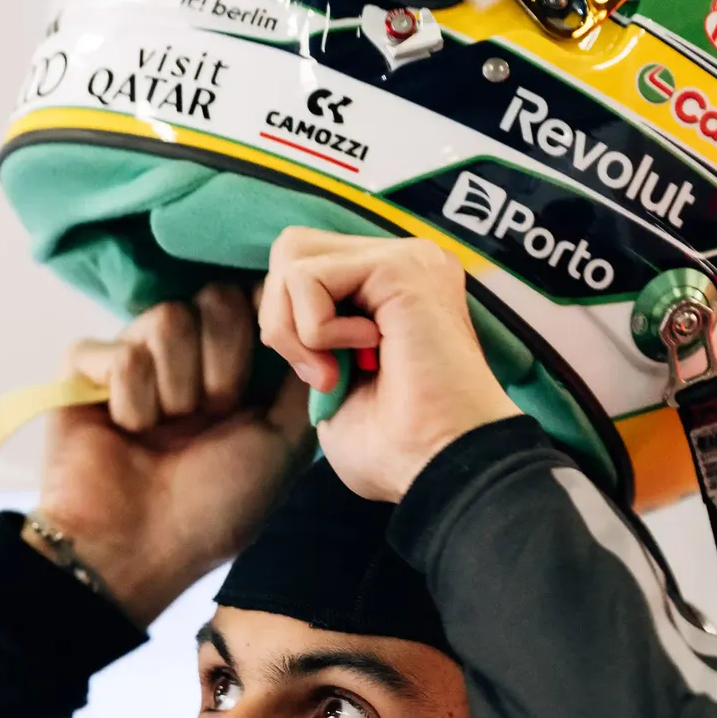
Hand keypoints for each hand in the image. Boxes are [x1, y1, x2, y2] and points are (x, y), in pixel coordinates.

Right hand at [35, 284, 312, 624]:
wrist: (139, 550)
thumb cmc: (214, 508)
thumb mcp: (283, 443)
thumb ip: (303, 378)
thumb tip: (315, 324)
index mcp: (234, 371)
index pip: (253, 300)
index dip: (264, 318)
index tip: (270, 354)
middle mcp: (186, 359)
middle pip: (214, 297)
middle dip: (223, 360)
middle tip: (212, 413)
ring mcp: (135, 359)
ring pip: (165, 319)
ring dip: (175, 387)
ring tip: (166, 432)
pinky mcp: (84, 370)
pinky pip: (115, 349)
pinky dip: (129, 399)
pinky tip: (127, 432)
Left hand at [256, 229, 517, 502]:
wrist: (441, 468)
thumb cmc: (396, 447)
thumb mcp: (327, 382)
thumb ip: (303, 333)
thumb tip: (275, 308)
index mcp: (389, 288)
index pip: (303, 267)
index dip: (289, 324)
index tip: (325, 379)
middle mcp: (402, 262)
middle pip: (291, 249)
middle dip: (282, 319)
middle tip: (324, 375)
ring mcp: (406, 258)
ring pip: (293, 257)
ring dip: (295, 328)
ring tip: (340, 369)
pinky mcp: (400, 265)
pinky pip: (308, 276)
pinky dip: (316, 330)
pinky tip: (369, 353)